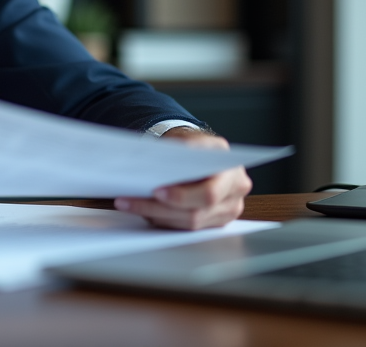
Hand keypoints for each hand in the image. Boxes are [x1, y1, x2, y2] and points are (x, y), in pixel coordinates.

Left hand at [114, 127, 251, 229]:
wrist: (198, 152)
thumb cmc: (189, 144)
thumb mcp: (184, 138)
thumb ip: (176, 153)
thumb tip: (154, 165)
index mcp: (230, 164)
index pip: (209, 191)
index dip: (181, 196)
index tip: (156, 192)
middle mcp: (236, 187)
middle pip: (198, 211)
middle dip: (160, 208)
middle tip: (132, 201)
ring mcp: (230, 206)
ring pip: (191, 222)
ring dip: (156, 215)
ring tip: (129, 204)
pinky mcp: (218, 219)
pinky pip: (189, 227)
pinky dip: (164, 220)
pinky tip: (144, 211)